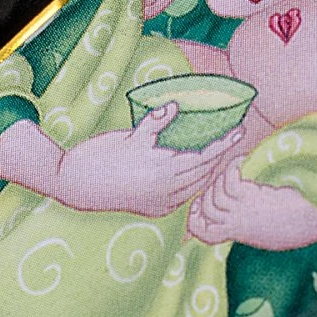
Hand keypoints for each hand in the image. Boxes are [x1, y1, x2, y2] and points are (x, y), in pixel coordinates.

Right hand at [54, 105, 242, 218]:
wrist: (76, 186)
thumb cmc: (101, 156)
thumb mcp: (130, 137)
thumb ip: (155, 123)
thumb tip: (175, 105)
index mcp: (164, 170)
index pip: (205, 156)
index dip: (224, 143)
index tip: (240, 131)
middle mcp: (167, 190)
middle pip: (205, 173)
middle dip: (221, 157)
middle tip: (235, 140)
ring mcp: (161, 203)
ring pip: (196, 188)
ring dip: (210, 172)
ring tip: (220, 156)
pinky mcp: (153, 210)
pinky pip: (183, 198)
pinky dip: (194, 186)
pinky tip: (197, 176)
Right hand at [188, 162, 316, 250]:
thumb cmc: (300, 219)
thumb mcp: (271, 224)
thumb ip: (254, 216)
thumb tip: (246, 194)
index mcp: (241, 231)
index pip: (203, 233)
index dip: (194, 219)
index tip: (196, 206)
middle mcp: (240, 224)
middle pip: (207, 209)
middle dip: (208, 190)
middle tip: (224, 178)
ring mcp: (246, 212)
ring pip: (215, 196)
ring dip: (221, 177)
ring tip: (238, 167)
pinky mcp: (254, 200)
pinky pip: (230, 183)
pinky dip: (233, 168)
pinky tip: (244, 161)